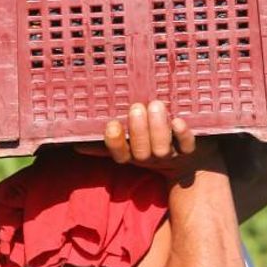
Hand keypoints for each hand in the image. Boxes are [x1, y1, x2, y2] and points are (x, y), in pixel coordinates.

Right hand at [74, 100, 222, 183]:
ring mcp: (170, 155)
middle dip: (138, 130)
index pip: (119, 155)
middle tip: (137, 107)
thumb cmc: (152, 144)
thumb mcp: (128, 145)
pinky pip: (187, 145)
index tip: (112, 124)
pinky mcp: (190, 149)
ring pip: (162, 148)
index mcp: (132, 155)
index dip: (115, 142)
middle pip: (141, 151)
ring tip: (156, 105)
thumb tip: (75, 141)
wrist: (189, 160)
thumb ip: (106, 142)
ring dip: (158, 127)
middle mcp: (149, 157)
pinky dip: (183, 134)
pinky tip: (179, 121)